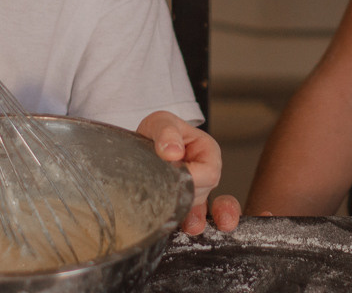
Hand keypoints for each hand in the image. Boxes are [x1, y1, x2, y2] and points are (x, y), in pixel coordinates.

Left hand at [137, 111, 240, 234]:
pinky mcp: (183, 207)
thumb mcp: (161, 122)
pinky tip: (189, 230)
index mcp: (207, 152)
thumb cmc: (158, 131)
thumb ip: (167, 132)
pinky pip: (195, 221)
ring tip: (186, 223)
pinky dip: (193, 227)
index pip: (210, 171)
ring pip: (199, 211)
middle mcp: (205, 175)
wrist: (141, 144)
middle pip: (203, 192)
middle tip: (163, 188)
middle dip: (185, 193)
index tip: (173, 176)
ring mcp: (196, 193)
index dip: (194, 177)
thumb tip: (173, 152)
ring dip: (191, 217)